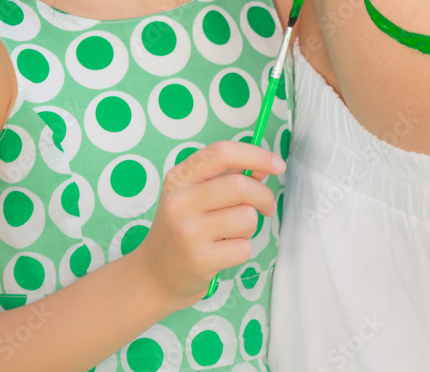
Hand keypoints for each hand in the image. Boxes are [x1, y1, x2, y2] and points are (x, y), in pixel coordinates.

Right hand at [134, 140, 284, 308]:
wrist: (152, 277)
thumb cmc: (181, 230)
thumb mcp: (194, 196)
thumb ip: (227, 178)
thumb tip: (264, 169)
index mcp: (179, 178)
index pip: (222, 153)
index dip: (255, 154)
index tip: (277, 164)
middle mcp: (180, 202)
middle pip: (240, 185)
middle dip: (263, 196)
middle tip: (266, 207)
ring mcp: (187, 232)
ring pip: (246, 217)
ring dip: (250, 226)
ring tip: (232, 234)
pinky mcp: (198, 260)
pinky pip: (244, 247)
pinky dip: (242, 250)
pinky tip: (223, 253)